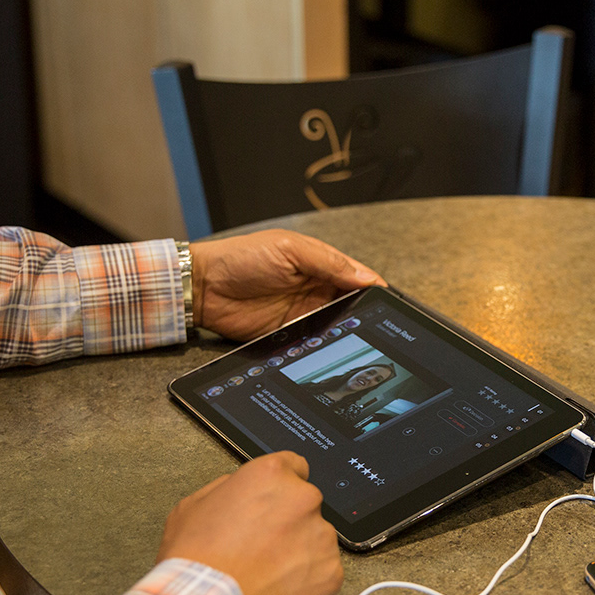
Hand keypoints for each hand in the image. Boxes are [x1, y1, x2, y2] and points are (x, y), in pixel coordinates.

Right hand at [158, 452, 342, 594]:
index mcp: (272, 476)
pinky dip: (306, 582)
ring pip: (316, 539)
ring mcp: (322, 538)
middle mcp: (304, 500)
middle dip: (288, 521)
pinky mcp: (331, 574)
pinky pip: (323, 572)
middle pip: (305, 505)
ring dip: (299, 551)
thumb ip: (230, 490)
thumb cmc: (195, 559)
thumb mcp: (194, 506)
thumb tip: (245, 493)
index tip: (273, 503)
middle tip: (261, 546)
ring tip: (267, 574)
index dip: (280, 488)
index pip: (294, 466)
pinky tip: (278, 592)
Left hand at [191, 229, 384, 339]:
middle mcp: (316, 289)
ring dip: (346, 328)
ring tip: (358, 333)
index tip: (389, 299)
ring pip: (338, 325)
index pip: (357, 276)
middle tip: (376, 320)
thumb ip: (329, 262)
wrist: (205, 287)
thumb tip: (366, 277)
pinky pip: (317, 341)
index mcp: (320, 263)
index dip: (374, 287)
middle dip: (365, 311)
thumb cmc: (241, 258)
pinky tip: (334, 344)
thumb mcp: (290, 250)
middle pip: (352, 303)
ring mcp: (305, 313)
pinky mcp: (292, 335)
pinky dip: (327, 344)